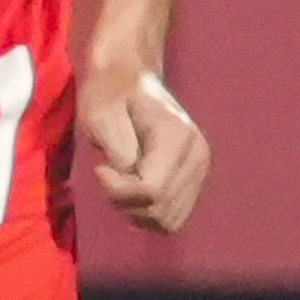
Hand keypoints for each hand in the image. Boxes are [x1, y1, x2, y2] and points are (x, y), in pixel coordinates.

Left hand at [81, 60, 209, 233]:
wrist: (127, 79)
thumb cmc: (108, 93)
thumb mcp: (100, 113)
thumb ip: (117, 148)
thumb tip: (131, 176)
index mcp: (178, 136)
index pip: (152, 190)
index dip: (118, 190)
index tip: (100, 168)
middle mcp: (197, 155)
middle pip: (160, 209)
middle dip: (124, 201)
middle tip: (107, 174)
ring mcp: (200, 170)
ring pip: (168, 221)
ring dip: (136, 210)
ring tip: (119, 181)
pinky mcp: (195, 181)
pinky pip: (173, 218)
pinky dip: (148, 213)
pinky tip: (132, 190)